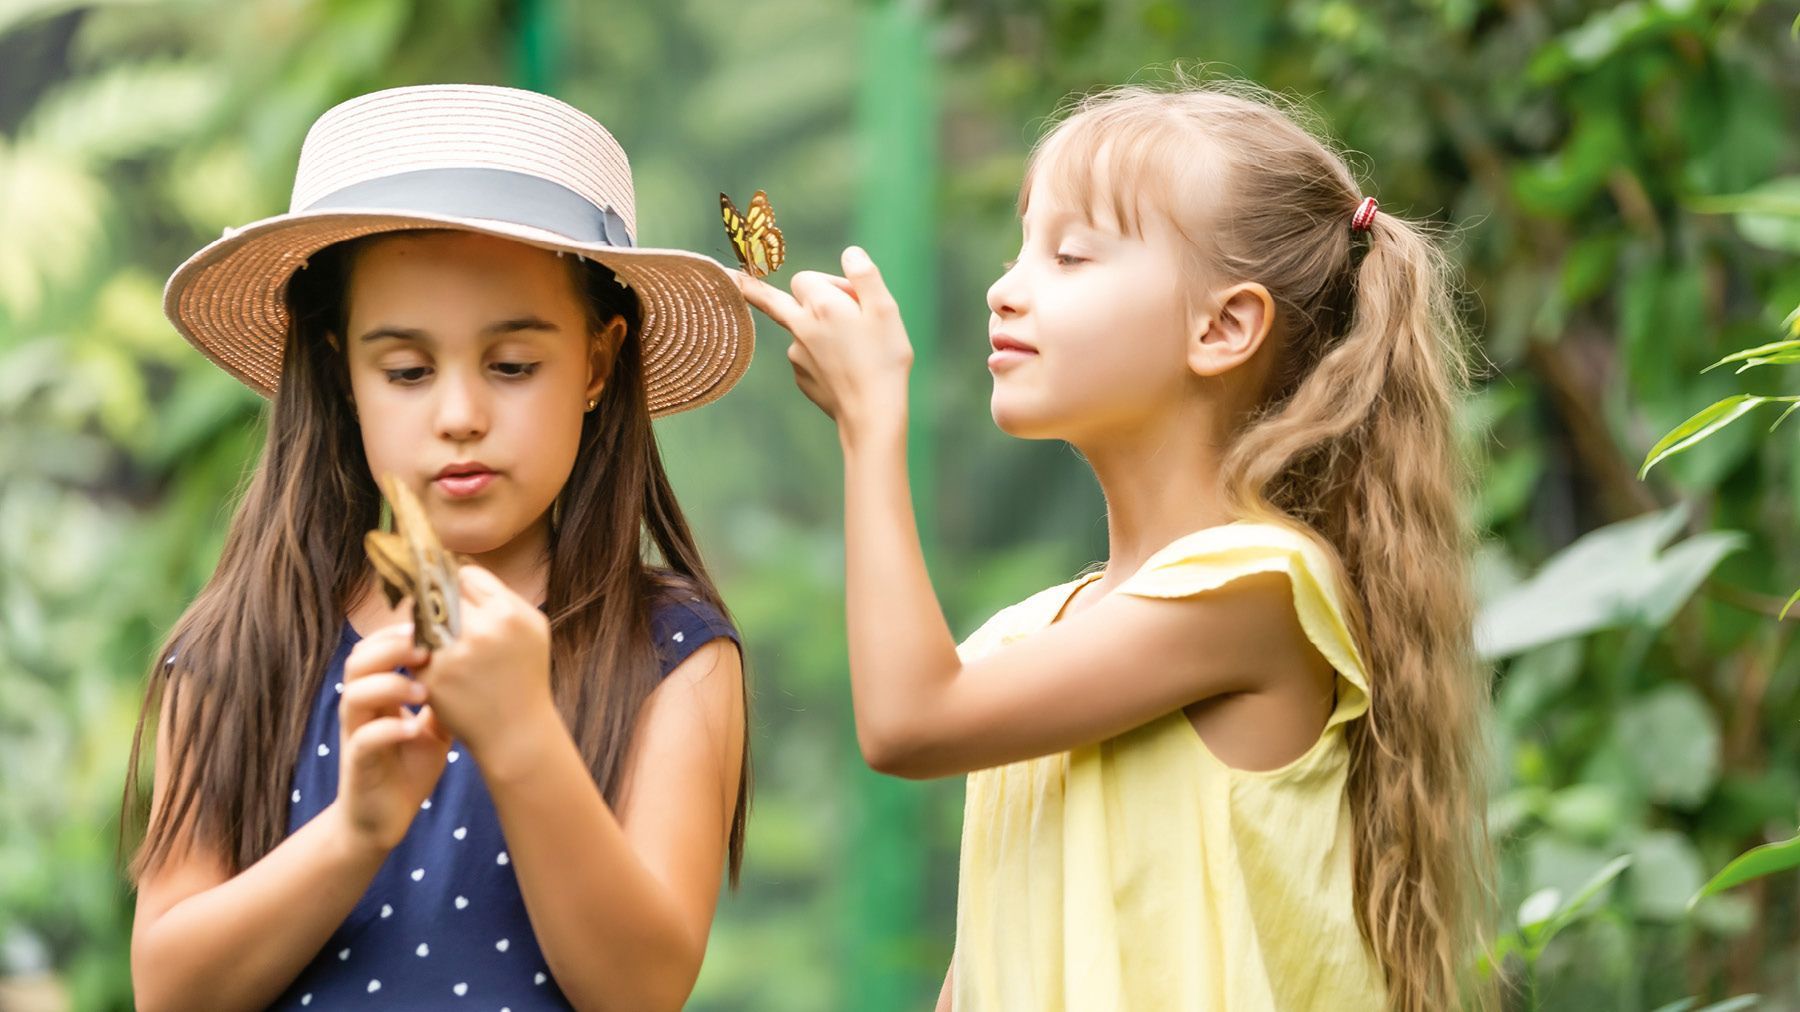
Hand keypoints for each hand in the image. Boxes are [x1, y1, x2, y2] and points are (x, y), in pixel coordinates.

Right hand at [335, 624, 451, 850]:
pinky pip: (364, 739)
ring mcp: (355, 735)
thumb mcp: (435, 726)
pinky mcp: (357, 764)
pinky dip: (389, 729)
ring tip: (424, 691)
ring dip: (389, 685)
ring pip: (354, 695)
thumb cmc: (409, 767)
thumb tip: (478, 665)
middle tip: (427, 650)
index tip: (433, 628)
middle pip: (358, 661)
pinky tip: (414, 729)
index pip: (375, 648)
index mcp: (378, 694)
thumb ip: (447, 697)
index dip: (399, 633)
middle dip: (391, 648)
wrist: (384, 819)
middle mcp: (361, 709)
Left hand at [410, 565, 557, 769]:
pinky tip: (440, 669)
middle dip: (440, 605)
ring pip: (422, 620)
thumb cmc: (525, 675)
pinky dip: (421, 655)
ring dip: (426, 628)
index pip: (466, 576)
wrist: (516, 732)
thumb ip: (501, 597)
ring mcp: (453, 654)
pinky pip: (415, 650)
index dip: (461, 589)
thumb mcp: (532, 628)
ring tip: (443, 643)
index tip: (460, 601)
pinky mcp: (433, 677)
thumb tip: (459, 572)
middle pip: (440, 595)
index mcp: (508, 614)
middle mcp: (481, 630)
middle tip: (444, 620)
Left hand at [734, 246, 913, 443]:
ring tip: (853, 348)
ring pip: (800, 330)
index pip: (805, 278)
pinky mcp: (801, 377)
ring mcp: (797, 355)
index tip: (851, 297)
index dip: (829, 283)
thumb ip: (865, 275)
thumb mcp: (885, 309)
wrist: (872, 414)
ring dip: (818, 330)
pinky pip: (806, 356)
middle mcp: (800, 327)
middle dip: (776, 294)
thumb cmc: (884, 360)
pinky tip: (846, 368)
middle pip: (775, 300)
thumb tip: (850, 253)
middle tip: (778, 293)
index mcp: (821, 306)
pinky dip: (822, 355)